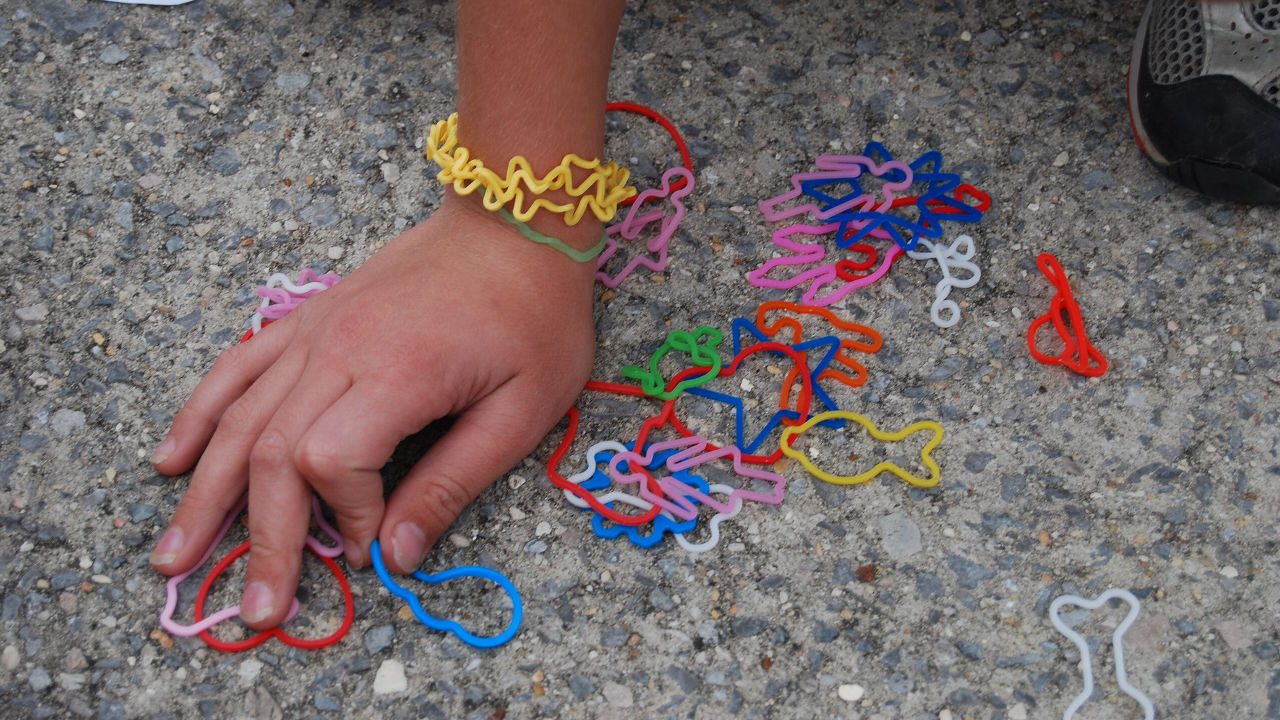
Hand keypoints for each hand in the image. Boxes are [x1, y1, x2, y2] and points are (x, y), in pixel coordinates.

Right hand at [149, 198, 596, 628]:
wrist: (514, 222)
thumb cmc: (534, 315)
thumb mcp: (523, 408)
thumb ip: (454, 482)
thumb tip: (398, 556)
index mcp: (398, 371)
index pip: (331, 461)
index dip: (344, 514)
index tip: (375, 541)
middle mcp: (340, 349)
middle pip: (270, 452)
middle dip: (260, 539)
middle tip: (255, 611)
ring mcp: (316, 330)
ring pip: (240, 418)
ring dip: (206, 493)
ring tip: (175, 555)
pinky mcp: (311, 318)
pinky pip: (238, 367)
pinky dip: (200, 415)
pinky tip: (174, 459)